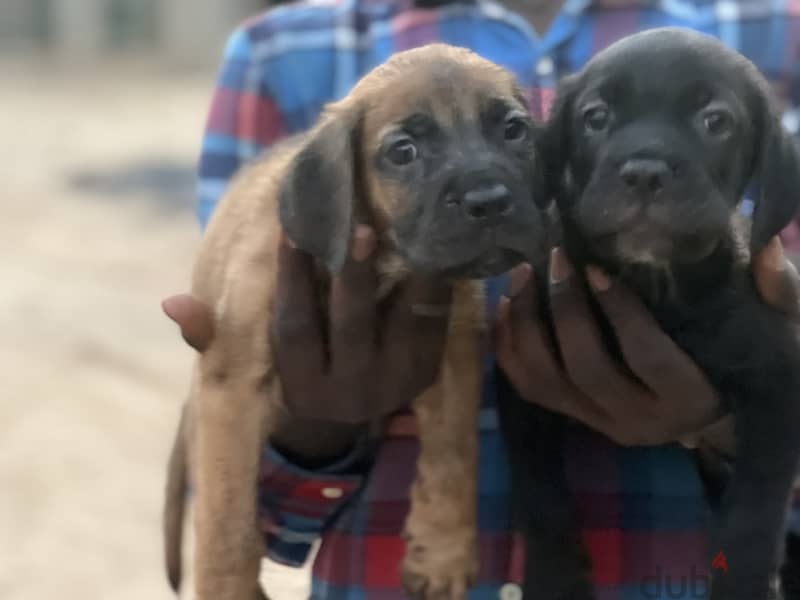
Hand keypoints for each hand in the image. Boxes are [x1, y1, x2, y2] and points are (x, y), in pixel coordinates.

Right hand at [162, 225, 451, 462]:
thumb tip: (171, 304)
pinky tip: (428, 244)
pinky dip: (431, 283)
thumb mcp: (259, 361)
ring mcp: (395, 383)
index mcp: (303, 387)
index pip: (294, 329)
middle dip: (353, 275)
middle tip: (356, 226)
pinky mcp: (428, 371)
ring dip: (401, 273)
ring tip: (401, 227)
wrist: (354, 404)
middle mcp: (350, 392)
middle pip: (352, 326)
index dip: (291, 280)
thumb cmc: (298, 366)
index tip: (289, 231)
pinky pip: (433, 323)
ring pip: (401, 323)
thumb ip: (217, 333)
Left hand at [494, 236, 799, 446]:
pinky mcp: (574, 417)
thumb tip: (766, 251)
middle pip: (587, 370)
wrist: (711, 402)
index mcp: (690, 399)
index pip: (648, 357)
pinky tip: (505, 305)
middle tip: (553, 259)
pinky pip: (527, 387)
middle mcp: (639, 423)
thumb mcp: (774, 329)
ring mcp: (600, 424)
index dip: (618, 312)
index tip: (595, 266)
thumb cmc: (742, 357)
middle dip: (563, 311)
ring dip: (526, 325)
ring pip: (547, 381)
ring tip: (522, 274)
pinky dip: (508, 347)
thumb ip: (779, 294)